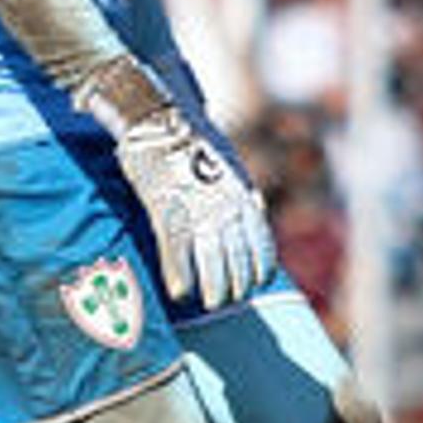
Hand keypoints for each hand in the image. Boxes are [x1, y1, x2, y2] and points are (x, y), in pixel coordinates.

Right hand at [107, 96, 270, 309]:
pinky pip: (177, 253)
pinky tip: (180, 293)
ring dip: (214, 289)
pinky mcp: (167, 210)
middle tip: (226, 301)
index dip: (259, 271)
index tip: (254, 284)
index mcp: (243, 197)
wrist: (159, 119)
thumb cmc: (190, 141)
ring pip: (213, 264)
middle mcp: (227, 208)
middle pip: (240, 262)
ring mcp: (197, 211)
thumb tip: (256, 205)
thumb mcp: (229, 162)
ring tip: (210, 303)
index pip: (262, 247)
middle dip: (237, 287)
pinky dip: (179, 276)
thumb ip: (241, 188)